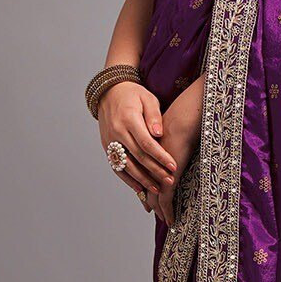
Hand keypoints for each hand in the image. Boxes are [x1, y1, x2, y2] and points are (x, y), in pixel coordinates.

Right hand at [98, 80, 176, 200]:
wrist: (108, 92)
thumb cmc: (133, 95)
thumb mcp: (147, 98)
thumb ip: (154, 116)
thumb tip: (158, 133)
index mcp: (128, 119)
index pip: (146, 143)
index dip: (160, 157)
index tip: (173, 166)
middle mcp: (117, 132)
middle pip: (138, 157)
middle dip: (155, 171)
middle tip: (169, 181)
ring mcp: (109, 141)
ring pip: (126, 165)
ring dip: (142, 179)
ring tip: (156, 189)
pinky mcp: (106, 146)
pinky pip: (116, 166)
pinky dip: (127, 178)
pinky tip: (139, 188)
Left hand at [146, 75, 204, 227]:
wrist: (182, 121)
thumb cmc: (180, 121)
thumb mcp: (169, 131)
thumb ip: (166, 141)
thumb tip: (167, 142)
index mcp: (147, 153)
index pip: (144, 173)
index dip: (145, 185)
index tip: (147, 194)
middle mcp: (148, 165)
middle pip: (146, 187)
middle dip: (149, 200)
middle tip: (152, 211)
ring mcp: (156, 172)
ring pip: (154, 197)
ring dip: (159, 210)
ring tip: (166, 220)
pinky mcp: (166, 178)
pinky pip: (165, 200)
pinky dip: (167, 211)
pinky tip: (171, 220)